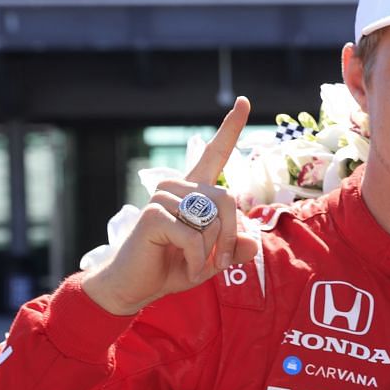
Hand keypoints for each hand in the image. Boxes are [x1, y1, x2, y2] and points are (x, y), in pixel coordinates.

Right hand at [83, 97, 259, 316]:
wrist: (137, 286)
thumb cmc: (175, 267)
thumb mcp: (215, 259)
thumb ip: (236, 248)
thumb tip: (252, 241)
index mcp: (194, 190)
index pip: (216, 154)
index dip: (231, 129)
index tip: (244, 102)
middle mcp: (178, 187)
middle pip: (228, 200)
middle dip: (231, 237)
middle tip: (221, 262)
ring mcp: (163, 198)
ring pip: (212, 221)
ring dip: (212, 252)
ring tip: (197, 264)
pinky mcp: (153, 215)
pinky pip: (193, 237)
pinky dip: (198, 260)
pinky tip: (187, 267)